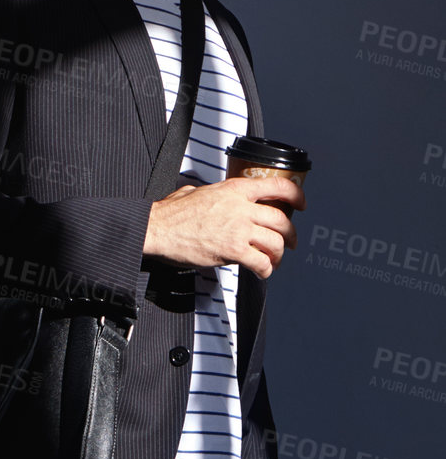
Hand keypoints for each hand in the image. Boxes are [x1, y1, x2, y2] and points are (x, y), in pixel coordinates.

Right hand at [143, 176, 306, 277]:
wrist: (158, 228)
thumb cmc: (171, 213)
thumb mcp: (195, 191)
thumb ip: (210, 193)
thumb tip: (208, 194)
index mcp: (235, 189)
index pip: (278, 186)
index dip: (296, 195)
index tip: (300, 204)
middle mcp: (241, 207)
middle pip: (281, 220)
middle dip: (290, 234)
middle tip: (289, 241)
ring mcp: (239, 229)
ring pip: (275, 242)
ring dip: (279, 254)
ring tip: (274, 260)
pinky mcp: (233, 251)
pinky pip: (261, 262)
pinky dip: (266, 269)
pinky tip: (262, 272)